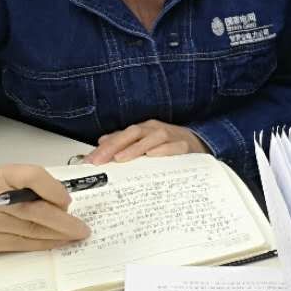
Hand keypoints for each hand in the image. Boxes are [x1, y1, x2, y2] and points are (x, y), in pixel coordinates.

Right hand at [0, 163, 89, 253]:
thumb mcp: (8, 177)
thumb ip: (34, 185)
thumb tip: (62, 203)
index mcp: (1, 175)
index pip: (31, 177)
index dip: (53, 189)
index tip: (67, 201)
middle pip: (33, 211)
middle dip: (63, 223)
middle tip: (82, 229)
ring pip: (29, 232)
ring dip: (56, 237)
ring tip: (74, 237)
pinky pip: (20, 245)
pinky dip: (40, 245)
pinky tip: (55, 243)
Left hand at [85, 120, 207, 164]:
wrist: (199, 144)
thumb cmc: (168, 146)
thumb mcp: (144, 144)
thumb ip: (123, 143)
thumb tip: (101, 143)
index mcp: (144, 129)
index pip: (121, 135)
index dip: (105, 147)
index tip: (90, 160)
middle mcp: (155, 130)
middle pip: (133, 133)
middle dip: (115, 146)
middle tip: (100, 160)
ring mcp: (171, 136)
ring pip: (152, 138)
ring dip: (135, 148)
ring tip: (121, 159)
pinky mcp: (185, 146)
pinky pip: (174, 147)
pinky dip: (163, 150)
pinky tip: (152, 156)